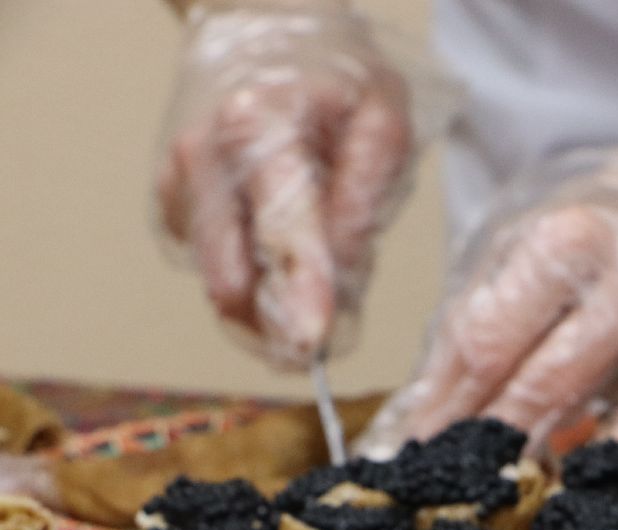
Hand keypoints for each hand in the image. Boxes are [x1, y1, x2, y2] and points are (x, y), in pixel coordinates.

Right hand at [156, 2, 440, 368]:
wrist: (264, 26)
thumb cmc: (335, 76)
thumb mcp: (383, 121)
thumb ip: (364, 202)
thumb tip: (344, 281)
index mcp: (258, 125)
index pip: (281, 228)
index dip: (301, 292)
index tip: (314, 339)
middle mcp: (203, 157)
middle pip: (234, 275)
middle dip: (279, 325)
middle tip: (321, 347)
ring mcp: (178, 182)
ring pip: (221, 285)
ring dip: (269, 308)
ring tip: (316, 291)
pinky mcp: (171, 204)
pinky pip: (216, 269)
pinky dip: (253, 278)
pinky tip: (282, 251)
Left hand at [367, 143, 617, 460]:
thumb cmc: (582, 248)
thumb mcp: (506, 264)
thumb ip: (461, 349)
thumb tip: (409, 442)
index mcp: (571, 237)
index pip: (492, 340)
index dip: (450, 409)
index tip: (425, 454)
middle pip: (565, 375)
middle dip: (510, 440)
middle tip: (479, 485)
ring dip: (604, 460)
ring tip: (560, 493)